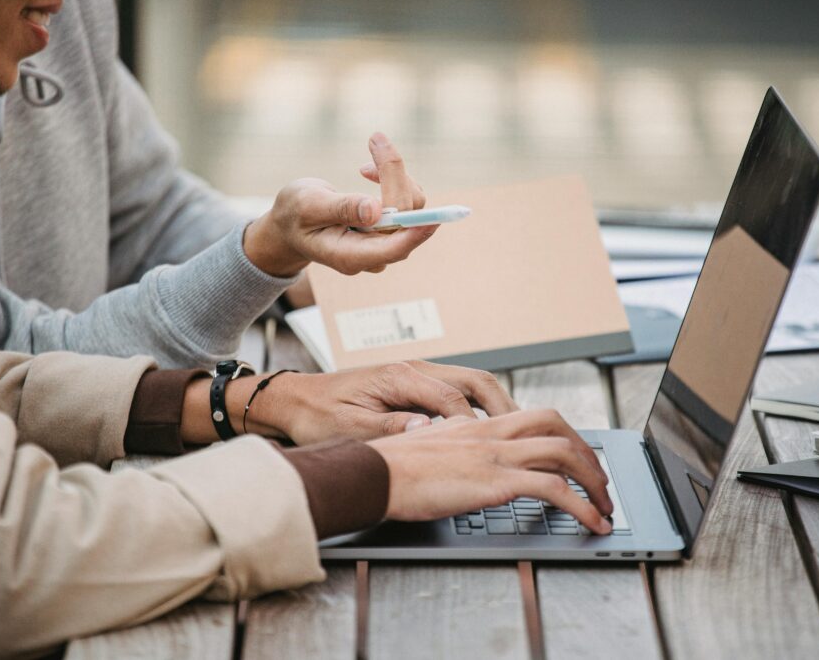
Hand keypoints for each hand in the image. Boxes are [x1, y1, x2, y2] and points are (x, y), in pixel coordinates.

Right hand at [243, 132, 431, 277]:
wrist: (291, 224)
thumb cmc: (295, 215)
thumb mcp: (308, 206)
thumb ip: (340, 208)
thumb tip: (374, 211)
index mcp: (350, 256)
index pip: (392, 248)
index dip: (414, 232)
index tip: (433, 218)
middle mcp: (373, 254)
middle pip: (404, 219)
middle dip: (394, 175)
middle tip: (375, 138)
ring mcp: (384, 242)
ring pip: (411, 208)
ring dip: (393, 174)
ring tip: (368, 152)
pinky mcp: (390, 228)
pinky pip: (407, 202)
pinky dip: (393, 178)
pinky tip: (369, 170)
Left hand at [246, 361, 518, 444]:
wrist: (292, 401)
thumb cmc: (316, 415)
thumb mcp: (350, 429)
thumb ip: (391, 429)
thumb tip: (429, 432)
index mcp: (400, 376)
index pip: (454, 399)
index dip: (477, 426)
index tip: (495, 448)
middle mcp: (414, 369)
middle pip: (476, 381)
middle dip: (504, 408)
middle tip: (526, 436)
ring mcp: (416, 375)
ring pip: (471, 384)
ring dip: (496, 406)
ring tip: (517, 434)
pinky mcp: (413, 385)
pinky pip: (458, 392)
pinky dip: (479, 408)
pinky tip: (487, 431)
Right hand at [368, 410, 614, 534]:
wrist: (373, 474)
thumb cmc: (389, 467)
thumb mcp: (427, 446)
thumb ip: (451, 446)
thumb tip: (459, 457)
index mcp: (477, 426)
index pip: (535, 417)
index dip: (564, 436)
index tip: (576, 458)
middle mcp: (492, 434)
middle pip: (558, 427)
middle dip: (588, 454)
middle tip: (599, 482)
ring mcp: (496, 456)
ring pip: (565, 454)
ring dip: (595, 482)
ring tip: (605, 508)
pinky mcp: (496, 482)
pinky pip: (554, 490)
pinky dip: (582, 507)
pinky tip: (591, 524)